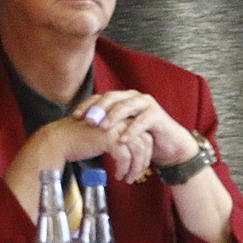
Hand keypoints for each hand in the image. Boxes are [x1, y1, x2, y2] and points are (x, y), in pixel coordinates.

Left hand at [73, 89, 197, 169]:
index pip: (99, 97)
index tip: (75, 116)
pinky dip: (131, 130)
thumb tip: (77, 128)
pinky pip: (142, 121)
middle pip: (111, 97)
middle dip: (98, 109)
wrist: (167, 145)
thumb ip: (103, 126)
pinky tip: (122, 139)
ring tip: (103, 129)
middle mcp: (131, 97)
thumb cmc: (139, 137)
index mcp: (120, 98)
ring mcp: (145, 103)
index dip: (86, 105)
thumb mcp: (119, 130)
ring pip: (126, 106)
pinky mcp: (157, 114)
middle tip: (88, 121)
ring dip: (113, 117)